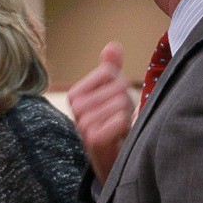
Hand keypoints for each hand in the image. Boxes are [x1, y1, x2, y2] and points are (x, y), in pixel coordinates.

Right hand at [68, 42, 133, 184]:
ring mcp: (82, 123)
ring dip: (127, 116)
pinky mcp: (93, 138)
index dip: (120, 84)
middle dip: (126, 102)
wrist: (111, 158)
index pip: (109, 72)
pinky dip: (125, 127)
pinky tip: (118, 136)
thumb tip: (112, 45)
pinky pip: (120, 120)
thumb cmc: (111, 122)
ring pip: (121, 104)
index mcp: (75, 93)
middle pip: (118, 88)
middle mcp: (74, 107)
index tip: (113, 101)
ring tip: (118, 127)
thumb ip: (111, 68)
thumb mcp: (110, 92)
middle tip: (118, 117)